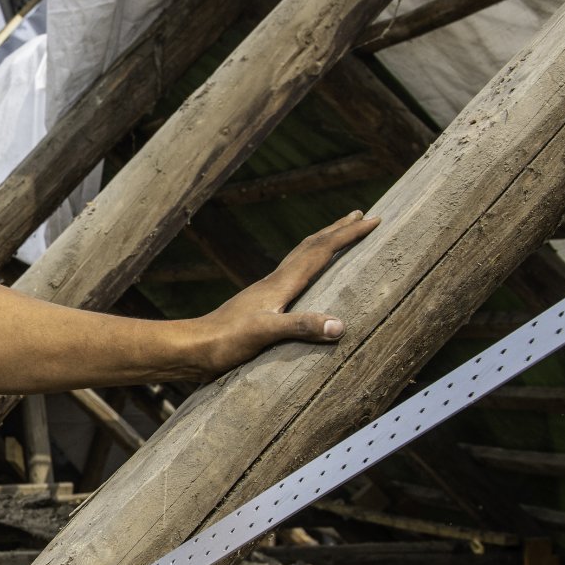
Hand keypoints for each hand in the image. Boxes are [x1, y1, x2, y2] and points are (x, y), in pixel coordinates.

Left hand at [189, 210, 377, 374]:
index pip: (321, 251)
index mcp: (280, 284)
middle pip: (311, 247)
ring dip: (322, 244)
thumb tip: (340, 324)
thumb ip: (300, 327)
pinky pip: (291, 277)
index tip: (374, 220)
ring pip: (299, 259)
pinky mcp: (259, 306)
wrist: (190, 349)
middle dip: (337, 230)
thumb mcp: (264, 335)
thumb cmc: (223, 342)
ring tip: (336, 237)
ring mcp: (265, 293)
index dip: (348, 235)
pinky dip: (306, 268)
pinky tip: (304, 280)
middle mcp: (274, 282)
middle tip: (360, 215)